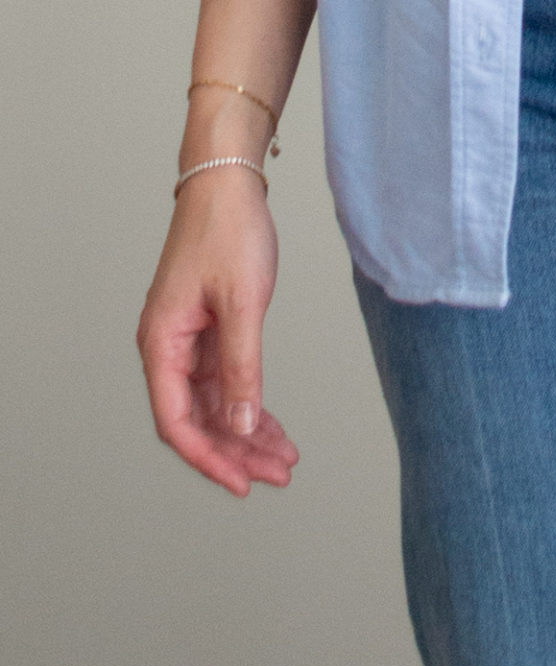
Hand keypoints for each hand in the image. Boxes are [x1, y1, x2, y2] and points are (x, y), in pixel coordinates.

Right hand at [137, 169, 298, 497]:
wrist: (227, 182)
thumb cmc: (228, 231)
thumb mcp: (241, 302)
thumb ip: (242, 366)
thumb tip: (240, 425)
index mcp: (161, 343)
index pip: (177, 421)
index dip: (209, 458)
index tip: (243, 483)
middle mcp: (168, 347)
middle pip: (197, 419)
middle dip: (237, 451)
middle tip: (279, 474)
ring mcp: (188, 341)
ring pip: (214, 404)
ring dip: (246, 432)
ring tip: (284, 457)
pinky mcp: (209, 330)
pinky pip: (225, 381)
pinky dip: (249, 402)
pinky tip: (272, 425)